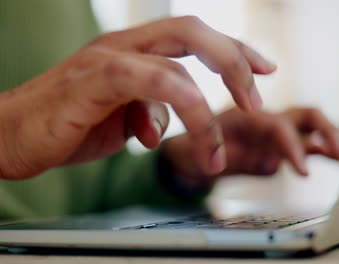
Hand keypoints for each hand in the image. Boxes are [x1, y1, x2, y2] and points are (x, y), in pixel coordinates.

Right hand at [0, 16, 275, 179]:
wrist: (12, 135)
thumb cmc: (68, 124)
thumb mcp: (123, 119)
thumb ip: (151, 112)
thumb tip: (167, 125)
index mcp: (136, 51)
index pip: (195, 36)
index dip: (233, 48)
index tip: (263, 69)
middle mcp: (126, 46)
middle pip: (193, 31)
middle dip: (234, 62)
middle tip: (256, 98)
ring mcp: (109, 59)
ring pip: (177, 66)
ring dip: (206, 116)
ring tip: (214, 155)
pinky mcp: (94, 80)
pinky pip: (148, 83)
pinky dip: (173, 113)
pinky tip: (159, 142)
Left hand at [163, 107, 338, 185]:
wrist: (187, 151)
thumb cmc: (191, 149)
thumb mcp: (200, 155)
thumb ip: (232, 157)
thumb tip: (268, 164)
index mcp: (244, 116)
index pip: (278, 125)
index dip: (293, 146)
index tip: (303, 170)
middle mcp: (264, 118)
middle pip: (305, 116)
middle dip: (328, 132)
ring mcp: (275, 130)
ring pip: (313, 128)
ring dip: (335, 139)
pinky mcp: (280, 143)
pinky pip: (309, 142)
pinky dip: (328, 148)